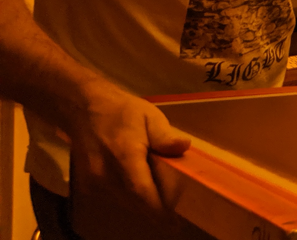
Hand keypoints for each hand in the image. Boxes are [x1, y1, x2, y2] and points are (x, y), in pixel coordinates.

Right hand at [68, 84, 192, 234]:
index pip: (142, 192)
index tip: (176, 217)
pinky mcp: (89, 184)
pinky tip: (143, 188)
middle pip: (136, 202)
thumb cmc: (121, 111)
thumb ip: (164, 136)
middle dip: (156, 207)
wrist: (83, 109)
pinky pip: (116, 197)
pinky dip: (131, 197)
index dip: (160, 207)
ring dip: (143, 202)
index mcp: (124, 156)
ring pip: (125, 202)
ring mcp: (95, 182)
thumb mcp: (149, 116)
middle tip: (176, 207)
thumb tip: (184, 147)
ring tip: (163, 197)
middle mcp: (106, 174)